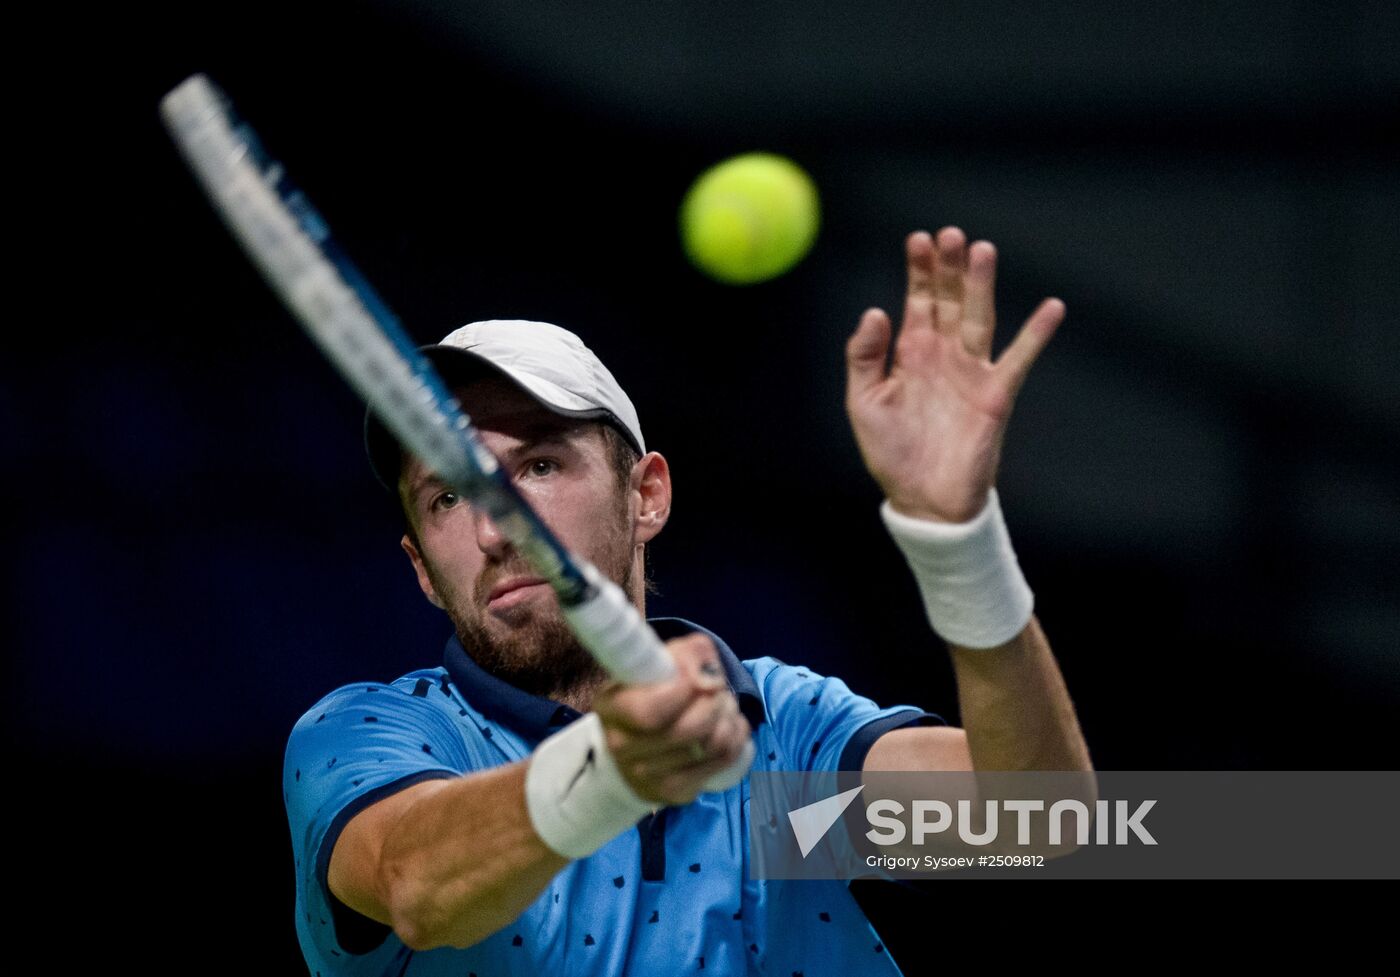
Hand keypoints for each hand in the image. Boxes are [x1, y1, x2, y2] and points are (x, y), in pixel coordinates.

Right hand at [592, 634, 751, 805]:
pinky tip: (730, 726)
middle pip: (689, 730)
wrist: (630, 754)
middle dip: (716, 702)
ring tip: (725, 705)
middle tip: (720, 689)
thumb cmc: (646, 698)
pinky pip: (722, 762)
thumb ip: (681, 655)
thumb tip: (707, 663)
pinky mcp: (674, 792)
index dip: (685, 690)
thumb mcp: (652, 668)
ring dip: (729, 719)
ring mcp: (648, 776)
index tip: (702, 674)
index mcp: (612, 709)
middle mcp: (623, 747)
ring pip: (711, 746)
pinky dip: (736, 738)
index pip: (650, 711)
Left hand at [845, 227, 1064, 522]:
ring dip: (981, 285)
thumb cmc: (891, 453)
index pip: (918, 300)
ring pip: (979, 317)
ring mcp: (972, 371)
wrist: (923, 499)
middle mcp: (944, 354)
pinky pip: (1019, 358)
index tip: (918, 239)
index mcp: (911, 352)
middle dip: (949, 267)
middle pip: (949, 299)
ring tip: (982, 250)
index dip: (919, 270)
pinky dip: (1036, 334)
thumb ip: (866, 357)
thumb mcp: (864, 402)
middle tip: (950, 233)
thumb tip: (875, 311)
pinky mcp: (995, 394)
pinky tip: (1052, 307)